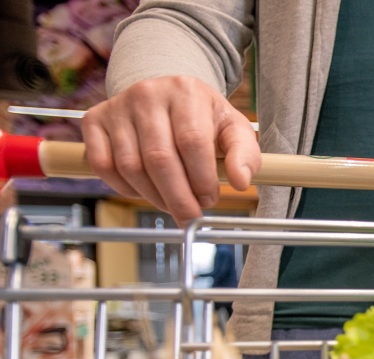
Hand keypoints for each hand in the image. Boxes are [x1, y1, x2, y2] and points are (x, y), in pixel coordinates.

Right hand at [82, 76, 260, 225]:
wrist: (167, 96)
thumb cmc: (203, 118)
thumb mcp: (233, 129)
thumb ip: (245, 155)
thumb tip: (241, 182)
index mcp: (186, 92)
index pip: (192, 142)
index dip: (201, 179)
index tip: (210, 200)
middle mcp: (147, 94)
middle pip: (159, 158)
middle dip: (178, 197)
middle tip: (190, 216)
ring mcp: (117, 107)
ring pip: (130, 166)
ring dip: (154, 196)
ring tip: (173, 204)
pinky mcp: (94, 121)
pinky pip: (103, 166)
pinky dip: (125, 188)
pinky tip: (146, 191)